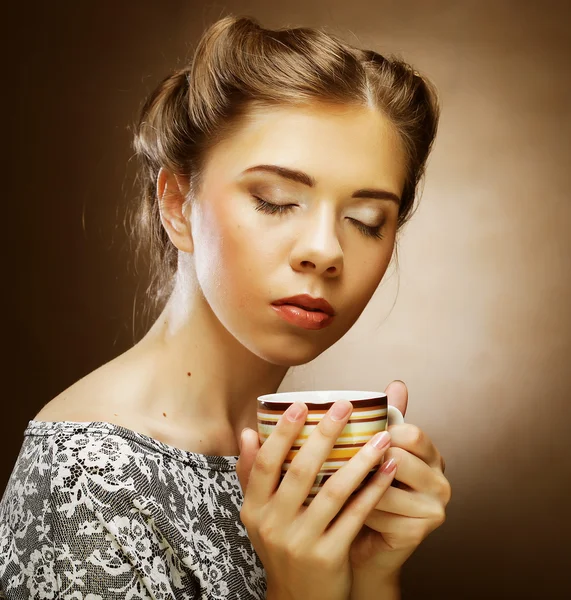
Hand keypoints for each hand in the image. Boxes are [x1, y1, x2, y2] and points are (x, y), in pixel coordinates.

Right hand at [236, 399, 398, 599]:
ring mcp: (301, 542)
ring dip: (360, 460)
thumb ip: (252, 474)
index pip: (265, 463)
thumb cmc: (282, 544)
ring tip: (381, 435)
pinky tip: (387, 469)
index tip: (301, 404)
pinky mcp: (328, 556)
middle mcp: (273, 524)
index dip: (282, 432)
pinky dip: (373, 489)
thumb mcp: (259, 514)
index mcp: (255, 509)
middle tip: (344, 406)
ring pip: (333, 491)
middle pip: (300, 471)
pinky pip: (355, 515)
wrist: (298, 599)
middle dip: (324, 434)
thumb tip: (247, 432)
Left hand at [349, 380, 451, 580]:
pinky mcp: (418, 532)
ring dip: (355, 485)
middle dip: (364, 459)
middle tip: (336, 460)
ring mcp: (433, 509)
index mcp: (431, 456)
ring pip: (385, 485)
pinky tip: (343, 508)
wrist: (360, 543)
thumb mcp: (374, 451)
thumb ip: (386, 419)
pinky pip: (379, 512)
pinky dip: (357, 508)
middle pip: (400, 458)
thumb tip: (397, 384)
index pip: (411, 433)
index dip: (381, 433)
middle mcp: (440, 481)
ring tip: (334, 483)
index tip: (353, 434)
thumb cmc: (364, 490)